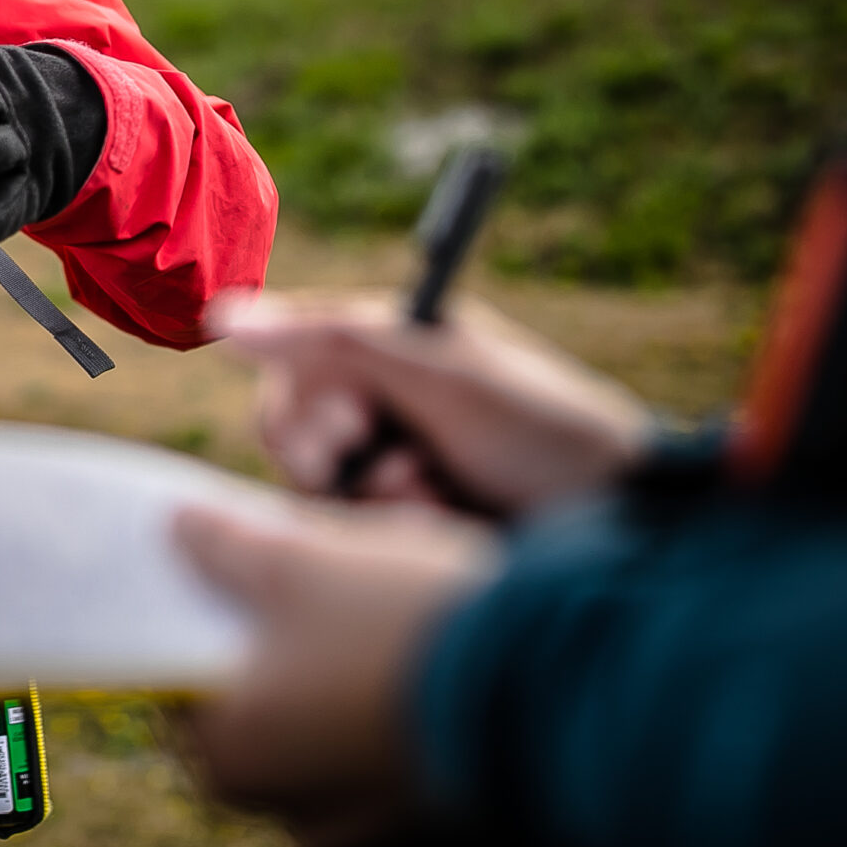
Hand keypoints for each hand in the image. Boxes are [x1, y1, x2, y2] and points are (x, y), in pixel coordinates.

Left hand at [173, 500, 499, 846]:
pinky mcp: (419, 796)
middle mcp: (287, 802)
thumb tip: (180, 529)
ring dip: (317, 652)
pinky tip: (392, 625)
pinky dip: (366, 682)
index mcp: (233, 758)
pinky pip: (367, 731)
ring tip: (345, 585)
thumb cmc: (402, 626)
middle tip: (276, 566)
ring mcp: (358, 810)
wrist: (548, 678)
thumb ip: (221, 546)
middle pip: (246, 697)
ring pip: (311, 713)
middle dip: (258, 630)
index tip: (204, 570)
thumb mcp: (295, 561)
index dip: (186, 616)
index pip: (175, 682)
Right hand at [213, 291, 652, 519]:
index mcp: (390, 346)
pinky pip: (347, 531)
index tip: (353, 423)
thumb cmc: (544, 432)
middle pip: (288, 426)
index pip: (291, 360)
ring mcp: (388, 462)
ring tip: (436, 493)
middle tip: (394, 461)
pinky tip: (441, 520)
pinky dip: (389, 527)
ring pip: (312, 486)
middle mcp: (381, 398)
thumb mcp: (444, 377)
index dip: (304, 398)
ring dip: (371, 495)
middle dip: (332, 452)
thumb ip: (334, 342)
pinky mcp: (399, 523)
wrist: (622, 524)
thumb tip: (224, 315)